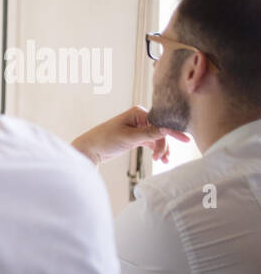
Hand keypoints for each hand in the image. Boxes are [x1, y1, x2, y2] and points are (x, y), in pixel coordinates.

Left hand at [72, 105, 190, 165]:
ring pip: (156, 138)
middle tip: (162, 158)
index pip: (160, 122)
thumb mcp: (129, 137)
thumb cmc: (105, 140)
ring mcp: (138, 127)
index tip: (185, 140)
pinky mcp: (135, 137)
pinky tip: (161, 159)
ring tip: (162, 161)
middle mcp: (139, 118)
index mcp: (138, 112)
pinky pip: (150, 143)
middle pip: (160, 131)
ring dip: (160, 149)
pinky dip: (155, 150)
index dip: (172, 131)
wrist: (89, 150)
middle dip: (162, 145)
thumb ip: (149, 133)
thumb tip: (168, 129)